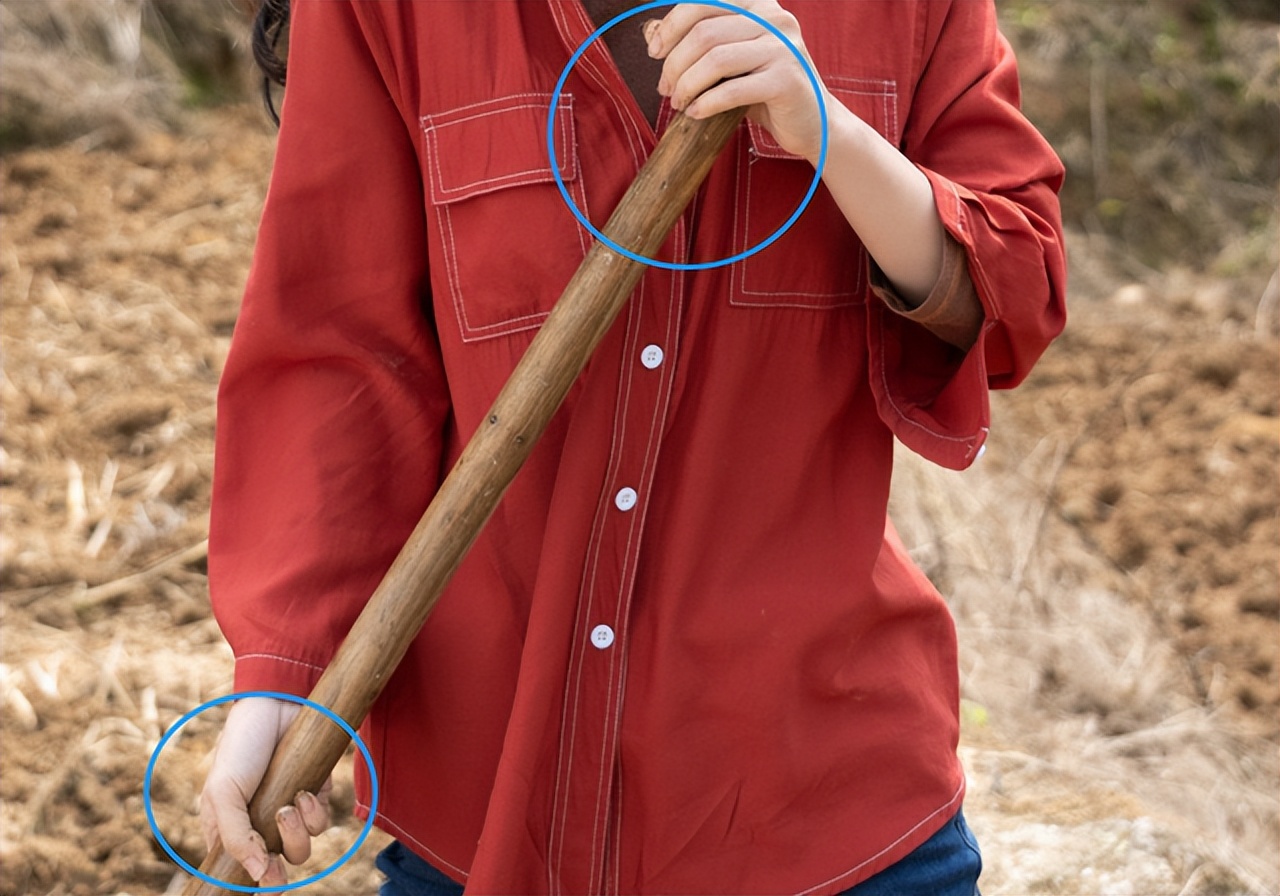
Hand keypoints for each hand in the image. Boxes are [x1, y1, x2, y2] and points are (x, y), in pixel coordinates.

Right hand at [198, 697, 332, 884]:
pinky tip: (306, 791)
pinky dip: (316, 812)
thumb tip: (259, 876)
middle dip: (283, 857)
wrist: (275, 705)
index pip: (241, 872)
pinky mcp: (313, 794)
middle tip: (279, 832)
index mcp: (229, 831)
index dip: (254, 883)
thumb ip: (236, 838)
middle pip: (278, 866)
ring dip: (300, 831)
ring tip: (291, 803)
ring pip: (302, 847)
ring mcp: (287, 810)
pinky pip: (321, 821)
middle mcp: (259, 826)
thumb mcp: (223, 793)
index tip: (267, 884)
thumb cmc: (241, 747)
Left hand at [644, 1, 826, 162]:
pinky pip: (731, 90)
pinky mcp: (786, 80)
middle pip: (704, 33)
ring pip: (715, 60)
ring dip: (686, 85)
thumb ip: (696, 43)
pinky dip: (706, 103)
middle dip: (674, 63)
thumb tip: (651, 32)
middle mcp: (775, 17)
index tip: (655, 53)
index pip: (703, 3)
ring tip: (678, 103)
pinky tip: (695, 113)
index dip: (671, 26)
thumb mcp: (728, 61)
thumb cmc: (764, 90)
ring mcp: (784, 47)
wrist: (811, 123)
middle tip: (665, 89)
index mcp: (759, 4)